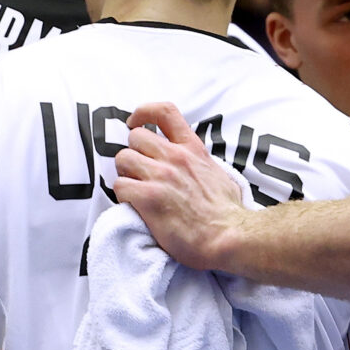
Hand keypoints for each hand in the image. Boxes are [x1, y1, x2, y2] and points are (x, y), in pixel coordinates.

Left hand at [114, 102, 251, 272]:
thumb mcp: (221, 176)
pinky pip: (120, 186)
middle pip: (135, 137)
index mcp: (193, 149)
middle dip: (133, 153)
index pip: (165, 112)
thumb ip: (203, 165)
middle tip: (139, 172)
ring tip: (136, 190)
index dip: (143, 113)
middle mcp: (176, 157)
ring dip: (126, 174)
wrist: (229, 238)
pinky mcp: (149, 198)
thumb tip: (200, 168)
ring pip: (123, 159)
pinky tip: (135, 206)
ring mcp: (161, 176)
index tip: (136, 123)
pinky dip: (123, 196)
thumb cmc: (228, 214)